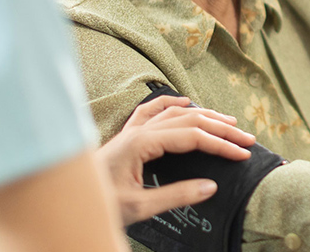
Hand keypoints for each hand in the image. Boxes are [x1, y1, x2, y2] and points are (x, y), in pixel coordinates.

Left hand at [96, 95, 256, 225]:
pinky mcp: (126, 136)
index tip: (242, 153)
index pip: (192, 136)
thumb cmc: (97, 205)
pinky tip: (184, 101)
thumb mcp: (139, 206)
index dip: (221, 144)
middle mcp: (137, 130)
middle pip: (188, 120)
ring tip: (228, 121)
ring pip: (174, 112)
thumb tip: (211, 186)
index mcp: (141, 143)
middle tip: (246, 138)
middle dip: (221, 128)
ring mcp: (131, 130)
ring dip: (203, 115)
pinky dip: (171, 104)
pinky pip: (151, 111)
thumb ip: (176, 195)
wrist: (62, 201)